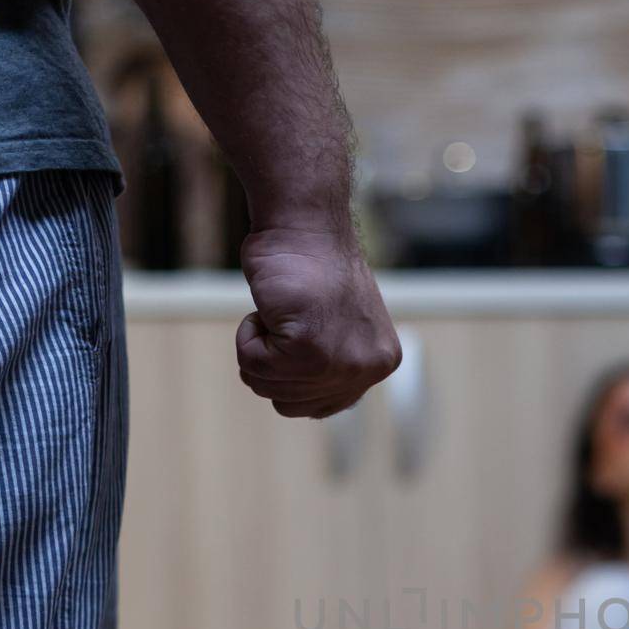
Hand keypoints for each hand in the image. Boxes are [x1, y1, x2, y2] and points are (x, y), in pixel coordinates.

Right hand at [236, 227, 401, 417]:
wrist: (303, 222)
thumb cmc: (310, 265)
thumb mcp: (339, 325)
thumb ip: (333, 362)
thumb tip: (309, 403)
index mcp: (380, 362)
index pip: (319, 406)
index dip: (290, 372)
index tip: (299, 331)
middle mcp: (368, 368)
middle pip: (289, 405)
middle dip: (272, 362)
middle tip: (289, 316)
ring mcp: (341, 363)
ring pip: (267, 387)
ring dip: (258, 347)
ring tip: (283, 311)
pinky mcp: (309, 350)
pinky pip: (253, 365)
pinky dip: (247, 335)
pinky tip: (271, 308)